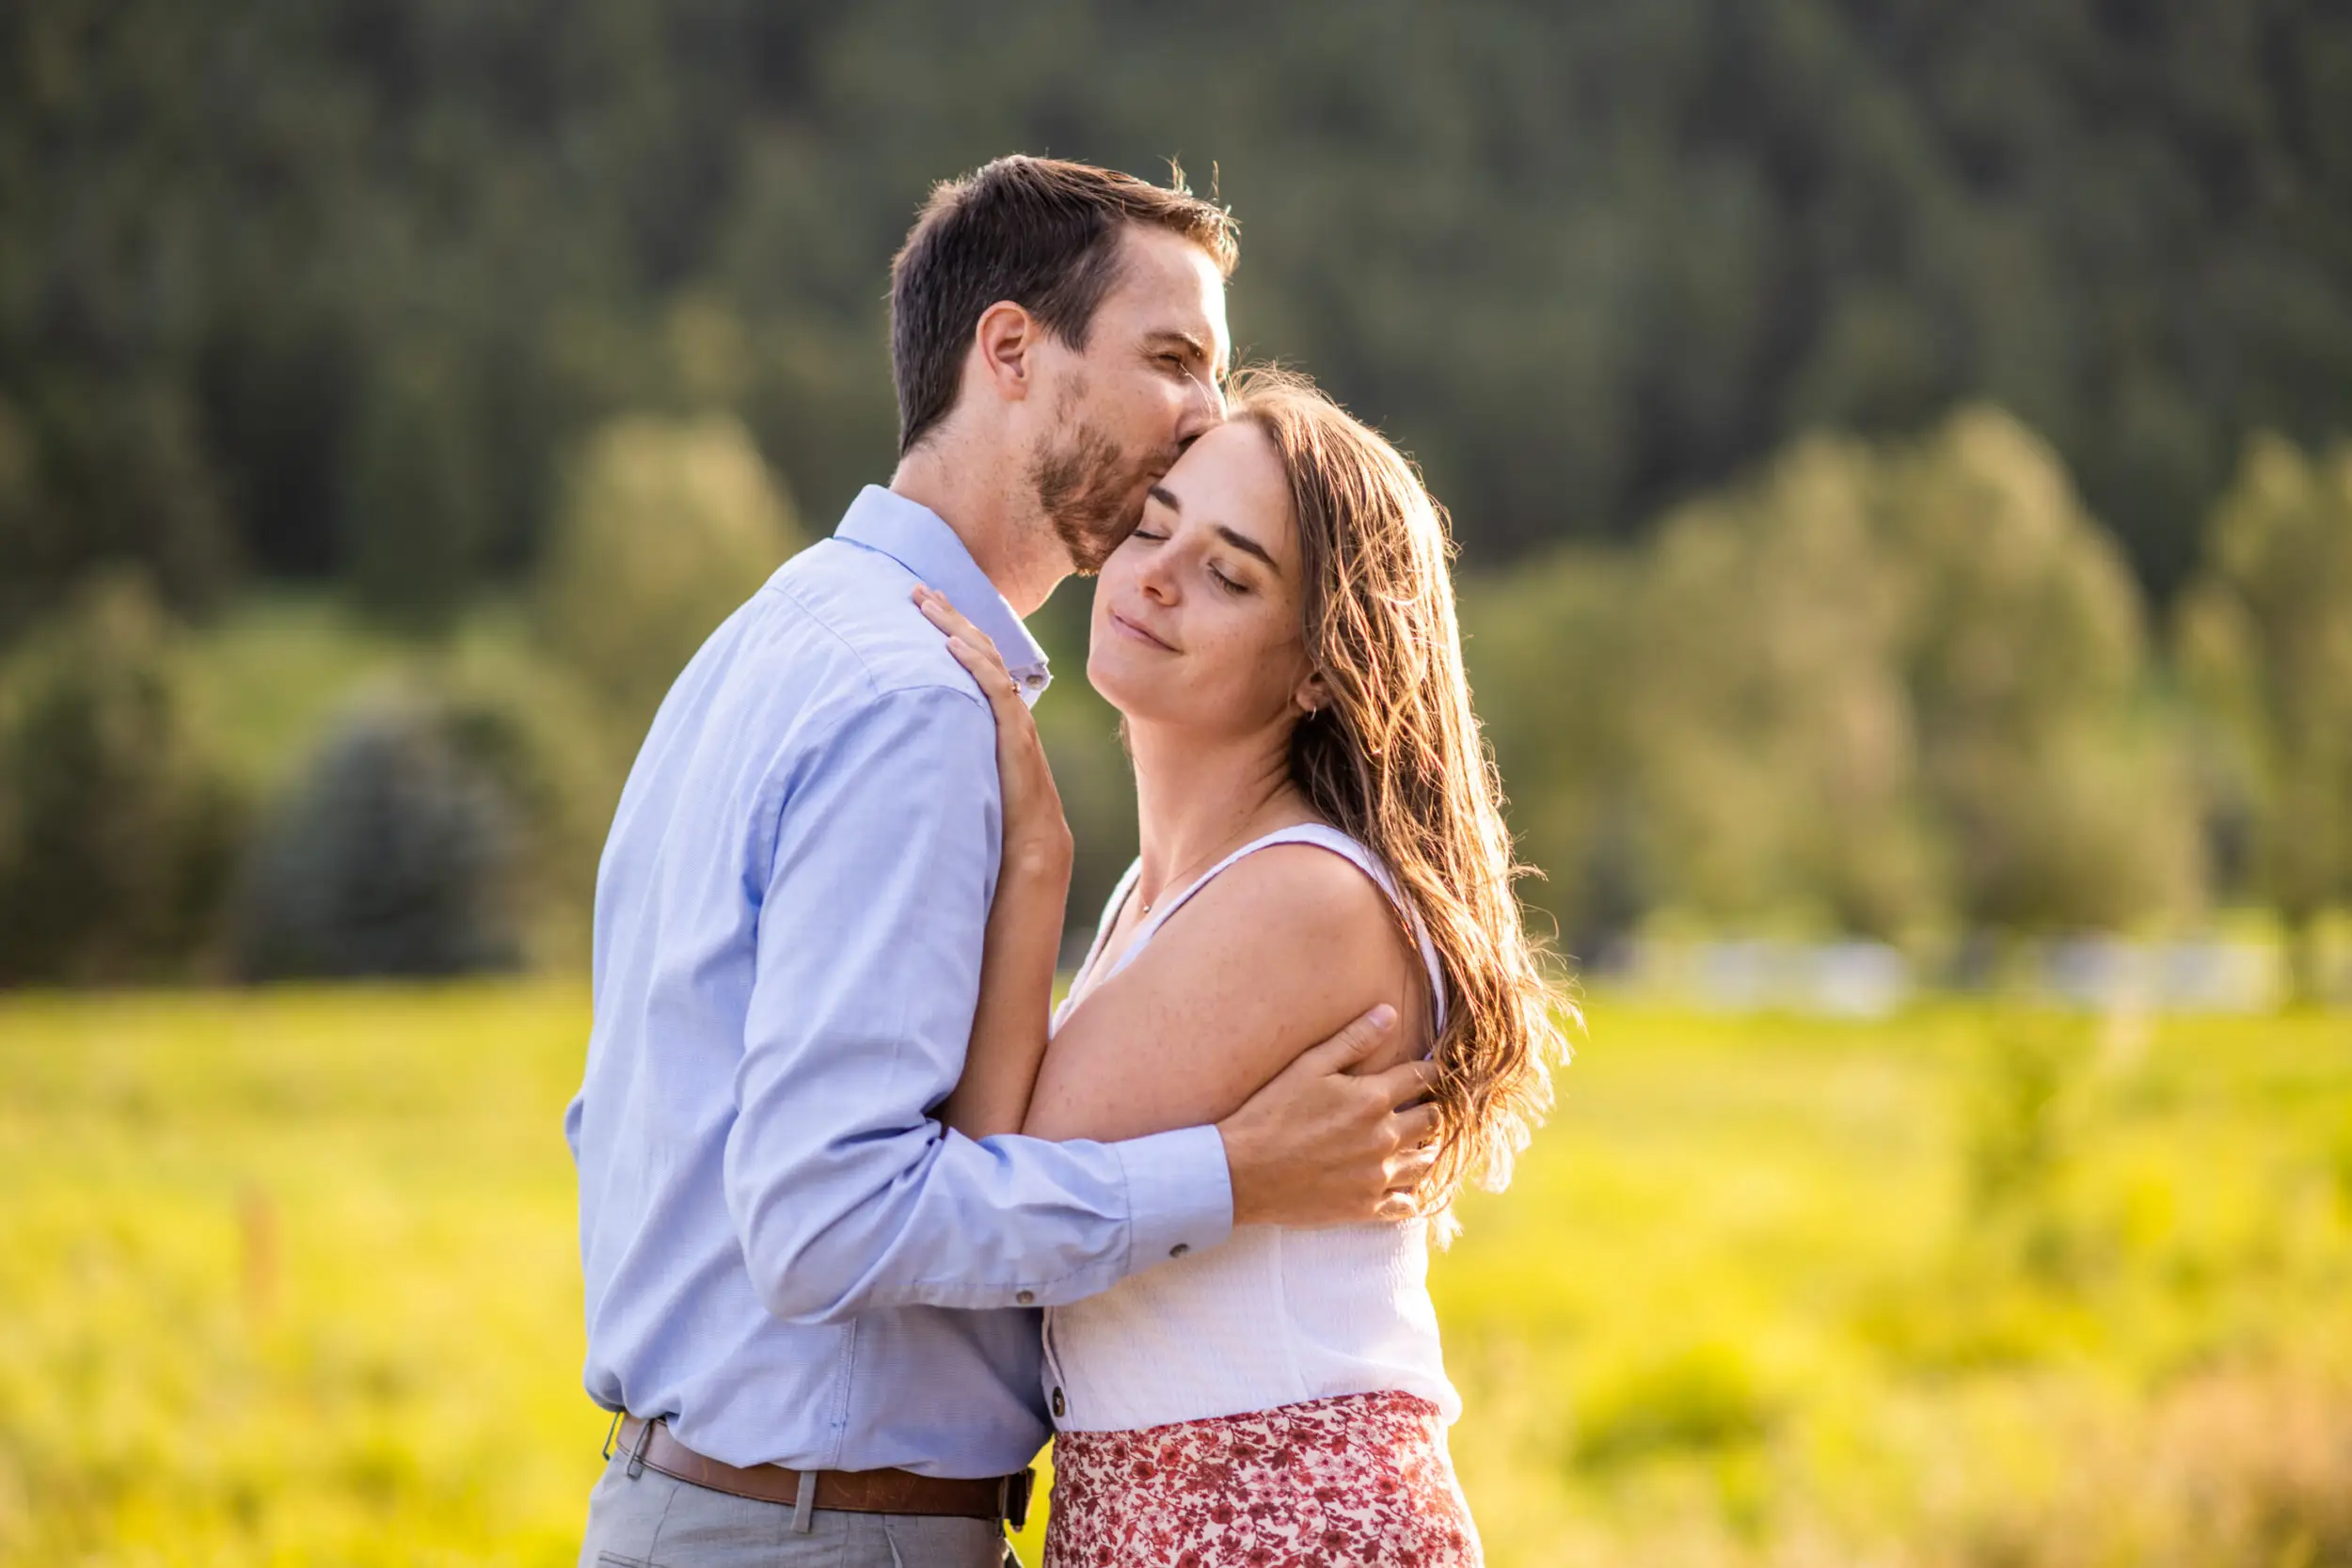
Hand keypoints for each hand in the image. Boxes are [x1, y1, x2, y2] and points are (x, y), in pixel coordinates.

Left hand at [913, 586, 1071, 877]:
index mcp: (999, 714)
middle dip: (949, 616)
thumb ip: (951, 748)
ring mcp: (1014, 720)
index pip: (976, 659)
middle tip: (919, 590)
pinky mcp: (1015, 736)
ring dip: (955, 628)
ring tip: (927, 604)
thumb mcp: (970, 770)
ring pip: (986, 660)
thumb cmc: (999, 815)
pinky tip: (952, 645)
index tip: (926, 606)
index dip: (952, 630)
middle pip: (979, 648)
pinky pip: (994, 690)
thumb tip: (911, 740)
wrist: (1032, 845)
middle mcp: (1008, 709)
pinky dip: (974, 664)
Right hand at [1216, 1005, 1442, 1225]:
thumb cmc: (1271, 1113)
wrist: (1242, 1172)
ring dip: (1425, 1149)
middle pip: (1432, 1120)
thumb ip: (1353, 1039)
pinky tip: (1401, 1186)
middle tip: (1420, 1107)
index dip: (1430, 1071)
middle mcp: (1384, 1138)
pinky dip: (1409, 1193)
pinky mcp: (1366, 1207)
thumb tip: (1390, 1012)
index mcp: (1373, 1099)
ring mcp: (1377, 1176)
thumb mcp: (1308, 1066)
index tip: (1428, 1071)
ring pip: (1426, 1162)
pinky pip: (1407, 1204)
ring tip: (1415, 1144)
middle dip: (1430, 1110)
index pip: (1423, 1077)